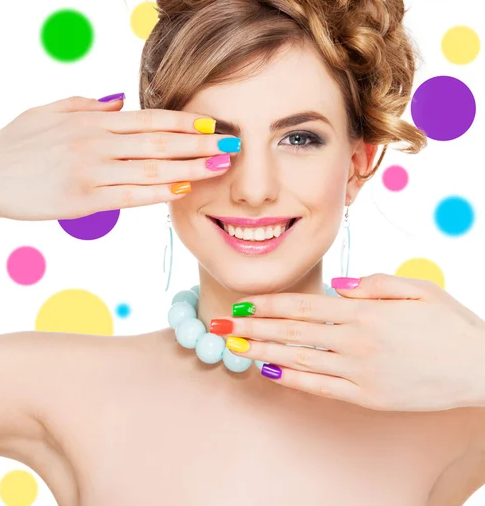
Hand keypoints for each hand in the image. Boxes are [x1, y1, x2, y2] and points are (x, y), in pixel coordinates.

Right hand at [0, 95, 238, 220]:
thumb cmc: (18, 143)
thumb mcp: (50, 112)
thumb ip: (88, 105)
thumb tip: (121, 100)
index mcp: (92, 120)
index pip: (149, 118)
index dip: (185, 120)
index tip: (213, 123)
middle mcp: (97, 142)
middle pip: (159, 141)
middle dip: (199, 143)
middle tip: (231, 145)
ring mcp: (92, 171)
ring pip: (151, 168)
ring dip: (190, 167)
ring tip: (219, 168)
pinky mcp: (84, 200)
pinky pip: (130, 195)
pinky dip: (158, 193)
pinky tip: (182, 190)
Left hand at [213, 273, 484, 410]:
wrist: (480, 368)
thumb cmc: (449, 325)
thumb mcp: (417, 290)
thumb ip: (374, 284)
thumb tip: (339, 285)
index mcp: (365, 312)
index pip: (304, 305)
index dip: (268, 305)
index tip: (242, 304)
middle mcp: (357, 341)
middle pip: (293, 332)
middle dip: (253, 328)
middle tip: (220, 326)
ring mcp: (360, 372)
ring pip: (300, 359)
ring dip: (262, 353)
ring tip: (233, 349)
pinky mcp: (368, 397)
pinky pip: (322, 387)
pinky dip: (294, 379)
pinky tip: (270, 373)